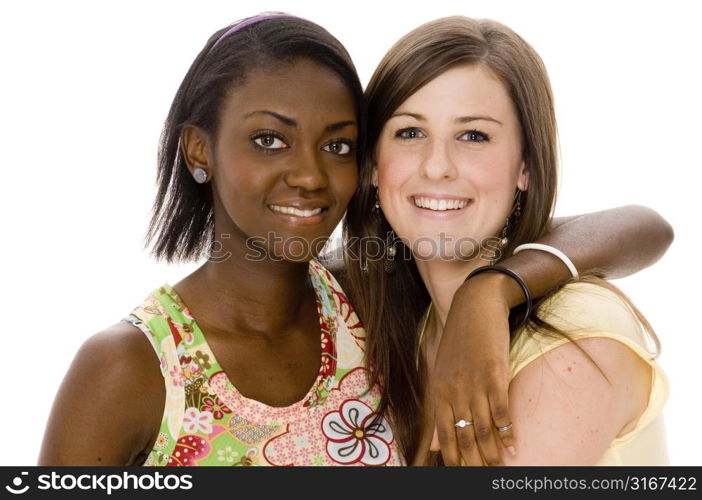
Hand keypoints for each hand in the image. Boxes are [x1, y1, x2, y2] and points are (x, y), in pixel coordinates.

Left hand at [429, 272, 516, 465]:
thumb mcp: (443, 375)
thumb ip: (440, 412)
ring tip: (500, 468)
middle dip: (475, 462)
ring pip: (483, 428)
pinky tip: (513, 444)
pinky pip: (501, 409)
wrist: (475, 307)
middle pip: (465, 437)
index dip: (455, 458)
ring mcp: (474, 383)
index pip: (446, 435)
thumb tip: (435, 446)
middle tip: (484, 477)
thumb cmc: (459, 344)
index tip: (463, 474)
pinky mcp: (494, 373)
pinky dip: (508, 429)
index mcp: (440, 392)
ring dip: (493, 452)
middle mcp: (455, 391)